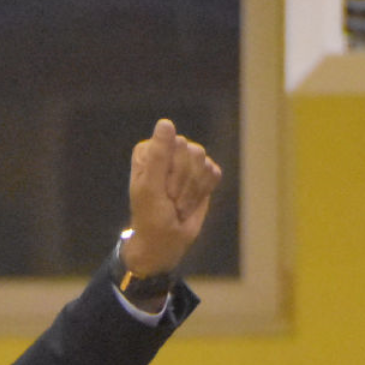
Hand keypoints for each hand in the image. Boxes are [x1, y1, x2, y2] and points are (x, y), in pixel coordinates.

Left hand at [122, 118, 223, 277]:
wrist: (165, 242)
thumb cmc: (151, 217)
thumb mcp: (151, 187)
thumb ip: (159, 155)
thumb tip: (166, 122)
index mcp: (149, 150)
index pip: (174, 144)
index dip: (172, 171)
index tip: (161, 191)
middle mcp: (168, 151)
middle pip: (192, 151)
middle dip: (184, 182)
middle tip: (170, 200)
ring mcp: (187, 162)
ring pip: (204, 162)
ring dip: (193, 190)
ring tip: (178, 204)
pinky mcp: (204, 175)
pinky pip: (214, 172)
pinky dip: (204, 191)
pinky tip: (191, 202)